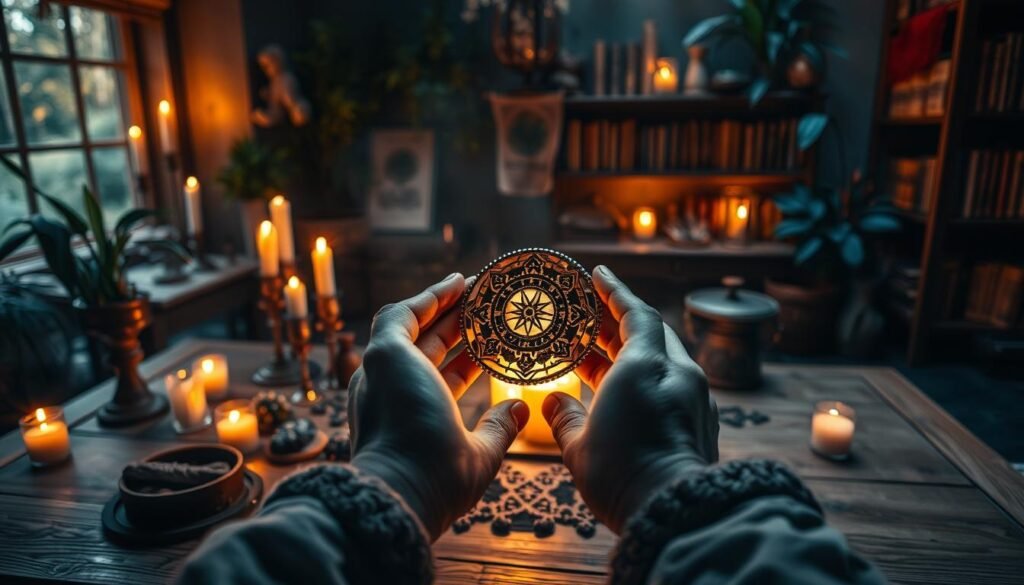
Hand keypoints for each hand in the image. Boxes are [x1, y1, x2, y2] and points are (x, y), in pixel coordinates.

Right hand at [347, 273, 528, 540]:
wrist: (405, 488)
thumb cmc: (439, 483)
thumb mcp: (479, 454)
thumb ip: (497, 429)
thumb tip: (519, 408)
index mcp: (413, 417)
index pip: (443, 378)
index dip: (468, 360)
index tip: (492, 346)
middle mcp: (391, 391)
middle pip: (429, 346)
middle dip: (459, 324)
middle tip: (488, 306)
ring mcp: (383, 372)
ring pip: (412, 325)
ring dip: (443, 304)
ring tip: (475, 287)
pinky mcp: (384, 354)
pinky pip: (402, 315)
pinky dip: (428, 298)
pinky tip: (457, 283)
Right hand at [543, 266, 718, 533]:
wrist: (673, 512)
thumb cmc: (622, 474)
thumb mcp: (578, 444)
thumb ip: (564, 414)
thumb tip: (554, 401)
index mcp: (647, 366)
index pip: (635, 313)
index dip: (614, 292)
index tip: (598, 275)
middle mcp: (678, 374)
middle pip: (650, 334)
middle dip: (616, 325)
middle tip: (585, 320)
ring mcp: (694, 399)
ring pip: (660, 362)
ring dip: (627, 356)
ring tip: (591, 359)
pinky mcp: (700, 424)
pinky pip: (670, 387)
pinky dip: (643, 382)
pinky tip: (618, 396)